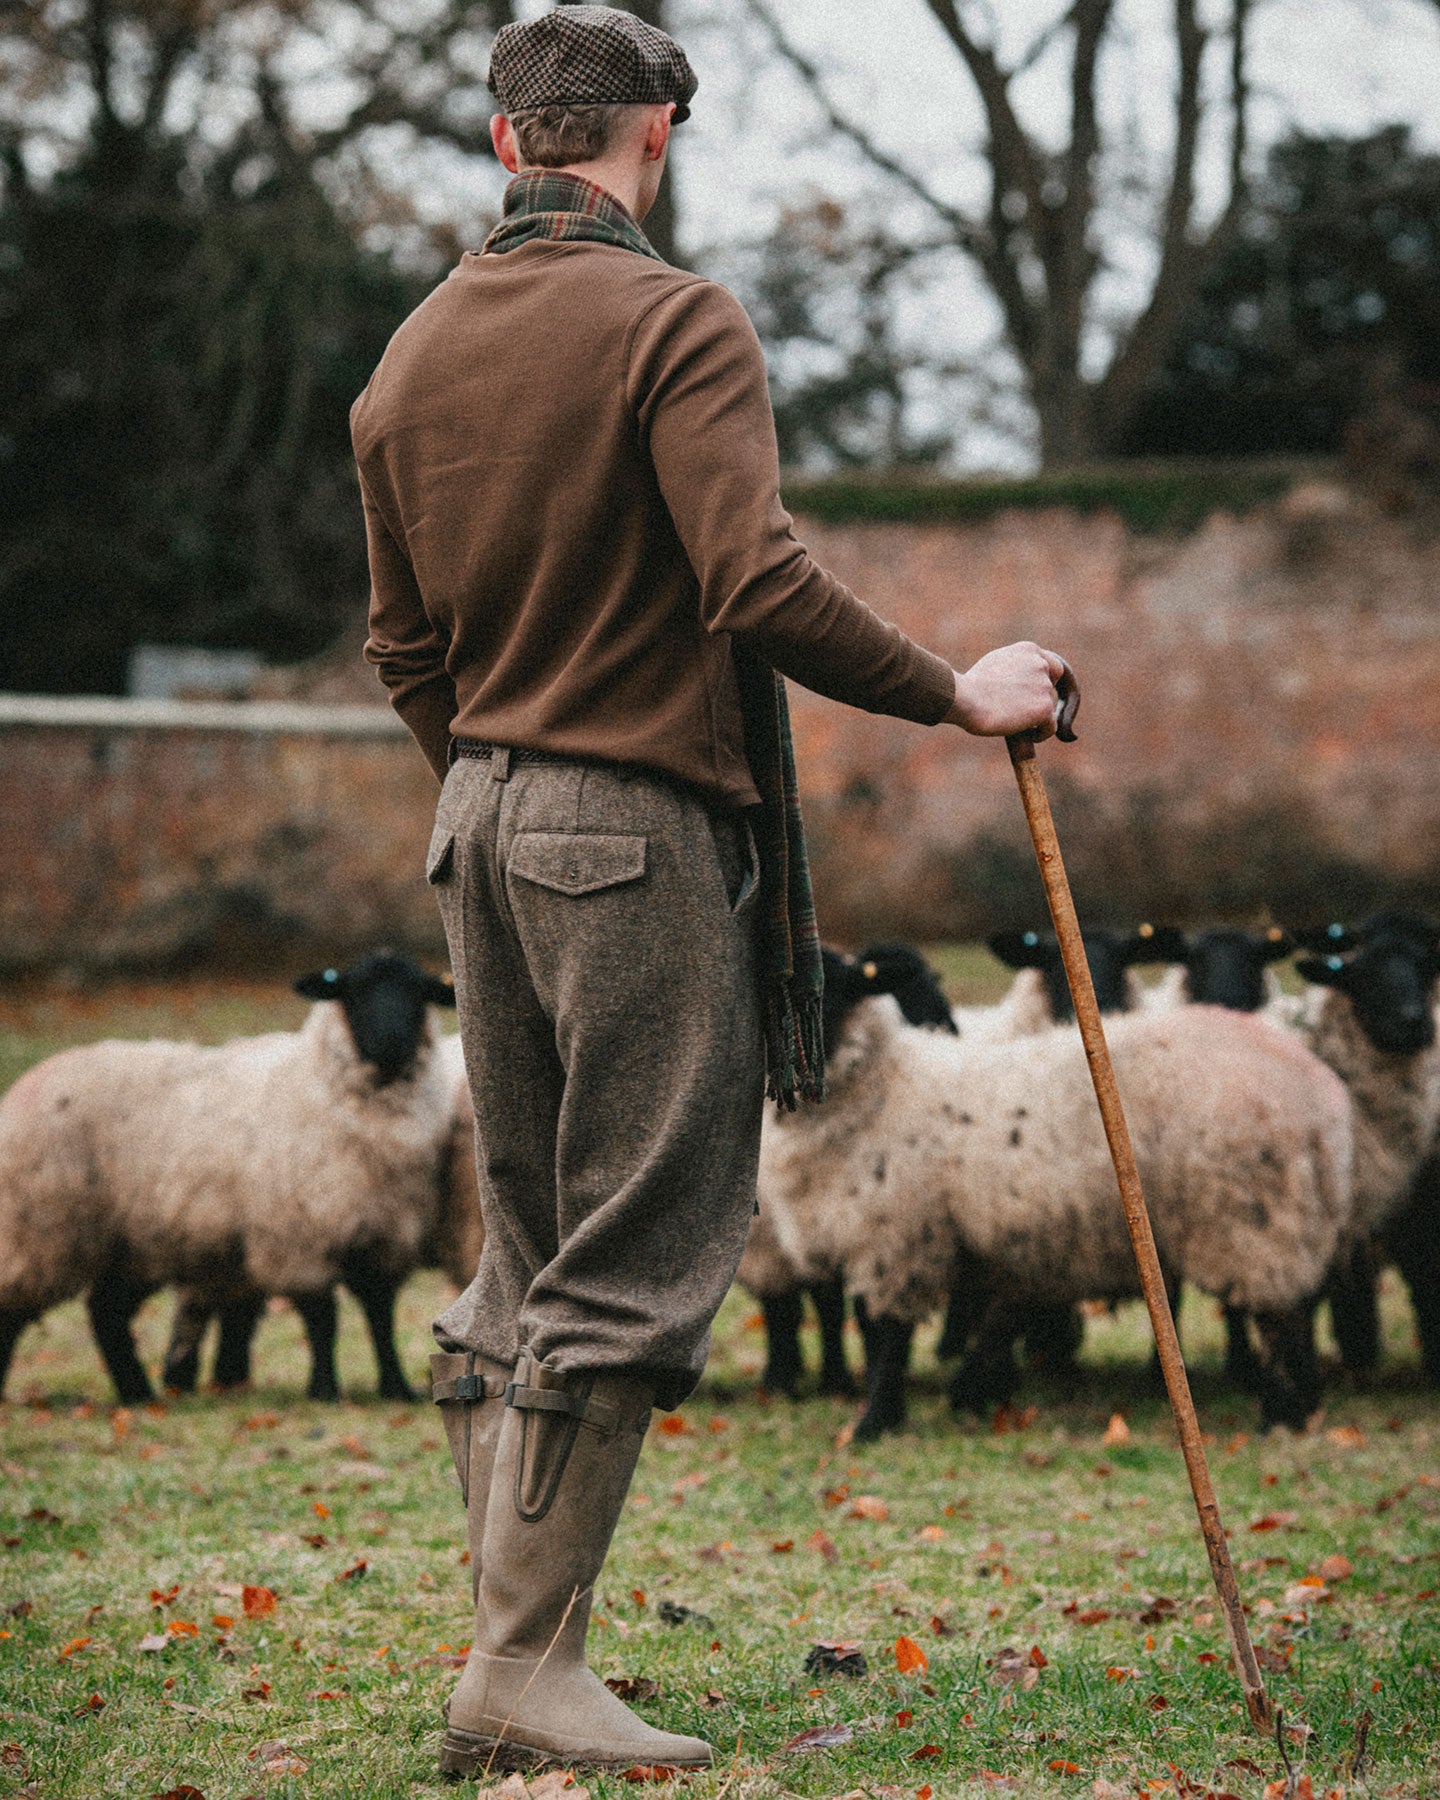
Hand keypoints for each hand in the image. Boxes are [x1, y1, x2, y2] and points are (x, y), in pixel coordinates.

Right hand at [945, 642, 1069, 738]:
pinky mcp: (1044, 707)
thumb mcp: (994, 664)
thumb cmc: (970, 686)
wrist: (965, 698)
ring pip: (1049, 706)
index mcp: (1028, 650)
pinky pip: (1051, 725)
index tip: (1034, 692)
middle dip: (1042, 696)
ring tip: (1016, 724)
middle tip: (1027, 709)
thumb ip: (1013, 667)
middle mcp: (1040, 664)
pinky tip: (1030, 736)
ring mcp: (1044, 685)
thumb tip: (1020, 681)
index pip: (1049, 664)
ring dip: (1037, 716)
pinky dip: (1042, 733)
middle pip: (1051, 684)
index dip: (1043, 679)